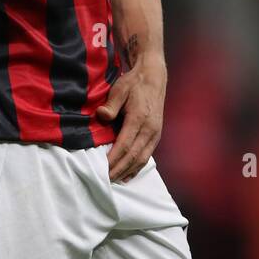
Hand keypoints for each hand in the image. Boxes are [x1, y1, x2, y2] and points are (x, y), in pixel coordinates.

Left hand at [94, 55, 166, 181]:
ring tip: (114, 180)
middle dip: (118, 170)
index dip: (113, 159)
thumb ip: (111, 104)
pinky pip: (147, 156)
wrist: (154, 78)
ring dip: (127, 171)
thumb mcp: (120, 88)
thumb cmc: (134, 83)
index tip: (102, 169)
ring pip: (141, 159)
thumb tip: (102, 116)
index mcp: (139, 118)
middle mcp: (149, 129)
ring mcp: (155, 133)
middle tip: (104, 180)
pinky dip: (137, 168)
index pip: (124, 145)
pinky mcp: (156, 135)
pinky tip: (127, 175)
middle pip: (133, 156)